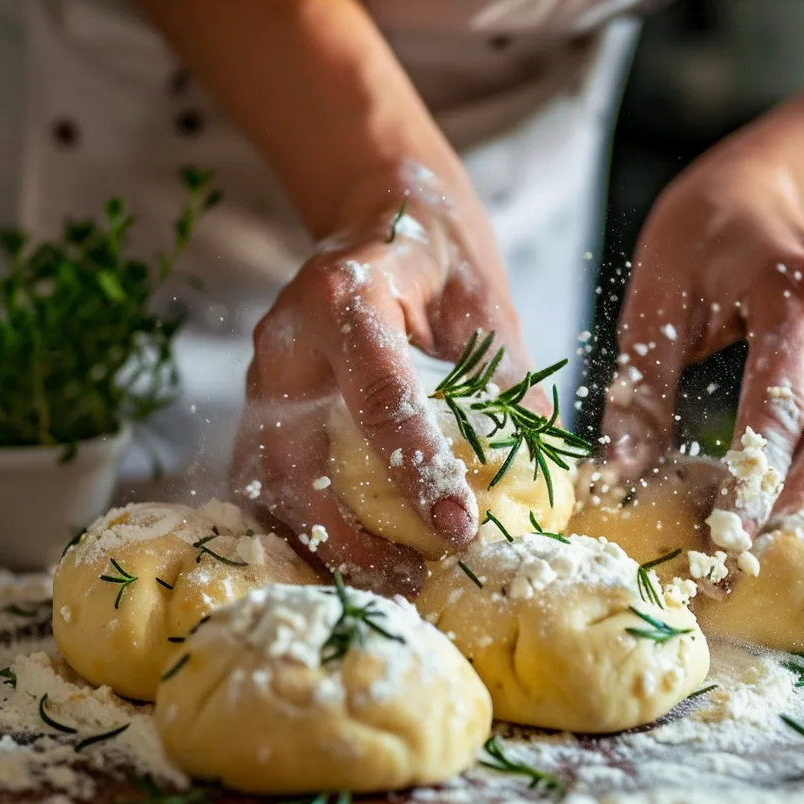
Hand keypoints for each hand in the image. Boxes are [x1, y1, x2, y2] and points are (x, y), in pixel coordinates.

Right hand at [231, 167, 536, 594]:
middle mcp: (287, 340)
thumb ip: (508, 384)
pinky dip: (301, 530)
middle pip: (295, 462)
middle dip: (349, 538)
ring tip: (384, 585)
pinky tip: (347, 561)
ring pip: (265, 484)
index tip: (461, 532)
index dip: (419, 473)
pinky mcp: (261, 408)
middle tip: (412, 582)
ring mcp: (262, 377)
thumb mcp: (487, 304)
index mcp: (346, 297)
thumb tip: (542, 481)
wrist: (379, 218)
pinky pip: (264, 483)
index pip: (379, 398)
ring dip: (317, 546)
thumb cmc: (439, 255)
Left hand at [600, 159, 803, 531]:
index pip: (779, 409)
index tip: (725, 531)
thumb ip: (639, 394)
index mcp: (793, 292)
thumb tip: (619, 476)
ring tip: (770, 503)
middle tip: (739, 532)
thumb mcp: (652, 306)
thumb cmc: (697, 247)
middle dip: (792, 495)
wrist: (755, 198)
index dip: (754, 479)